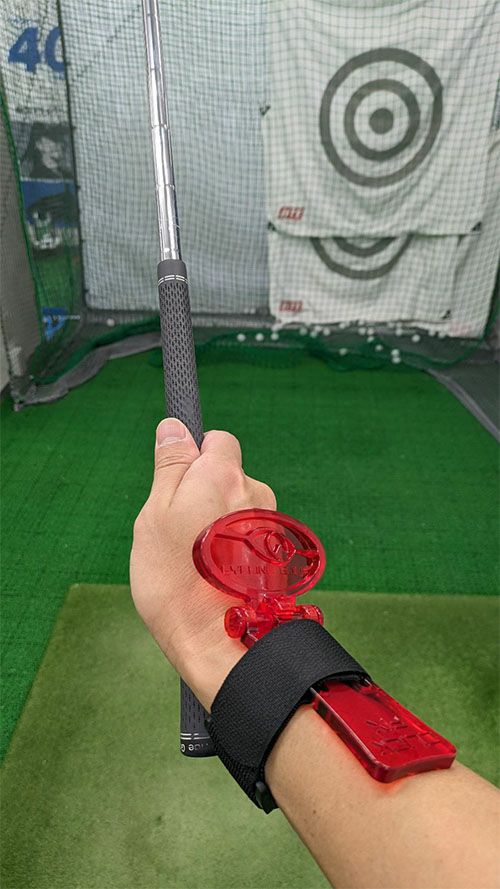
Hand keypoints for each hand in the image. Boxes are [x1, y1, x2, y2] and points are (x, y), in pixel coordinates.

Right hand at [130, 418, 275, 708]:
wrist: (217, 640)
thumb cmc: (175, 577)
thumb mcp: (154, 514)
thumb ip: (169, 466)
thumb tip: (174, 427)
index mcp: (224, 475)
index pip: (219, 440)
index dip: (197, 457)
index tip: (179, 485)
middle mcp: (256, 492)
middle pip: (230, 476)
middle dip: (208, 493)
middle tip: (179, 531)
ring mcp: (271, 524)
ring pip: (240, 508)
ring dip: (222, 523)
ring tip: (197, 559)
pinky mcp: (278, 553)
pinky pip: (252, 536)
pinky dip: (236, 547)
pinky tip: (217, 573)